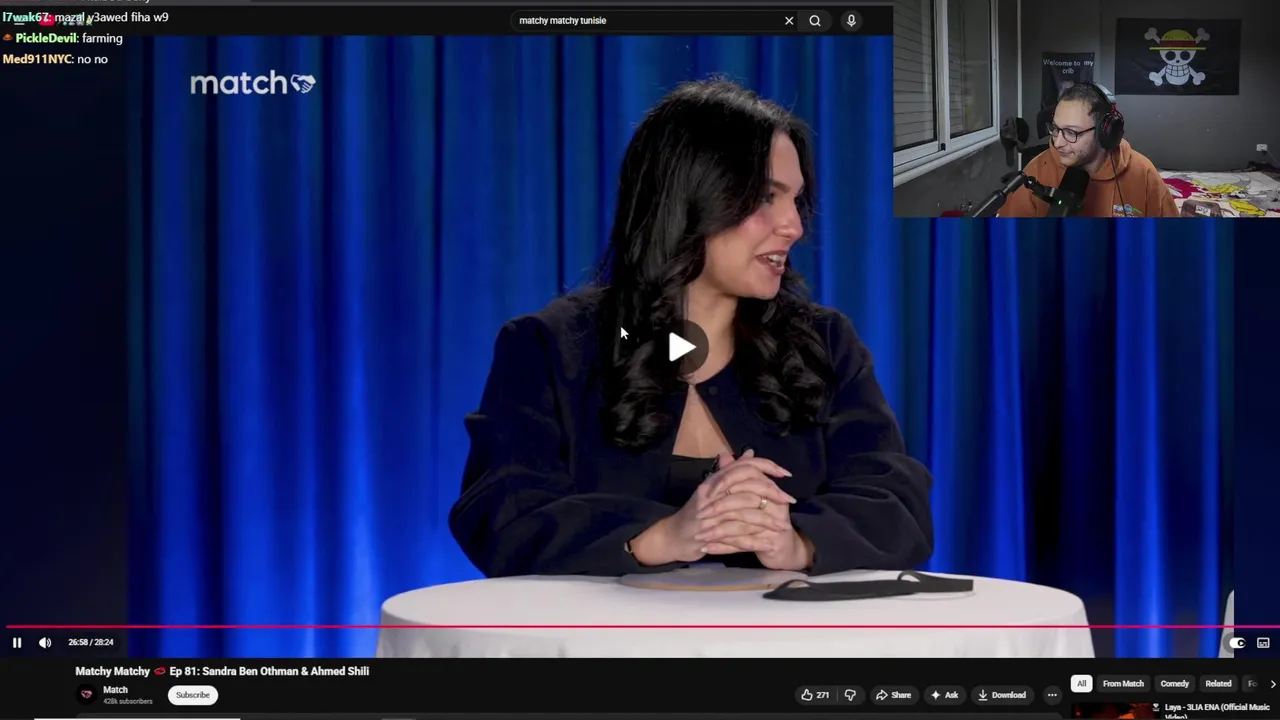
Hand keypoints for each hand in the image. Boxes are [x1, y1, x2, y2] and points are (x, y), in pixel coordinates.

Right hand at [629, 451, 794, 565]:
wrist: (673, 537)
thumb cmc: (696, 513)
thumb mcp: (712, 489)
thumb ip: (731, 472)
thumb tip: (750, 453)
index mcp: (714, 482)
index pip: (743, 467)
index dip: (766, 467)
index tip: (785, 474)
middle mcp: (711, 495)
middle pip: (747, 489)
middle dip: (772, 495)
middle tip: (789, 502)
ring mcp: (710, 516)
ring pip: (745, 515)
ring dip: (767, 522)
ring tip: (783, 527)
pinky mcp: (710, 535)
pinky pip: (738, 538)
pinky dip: (755, 542)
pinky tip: (769, 544)